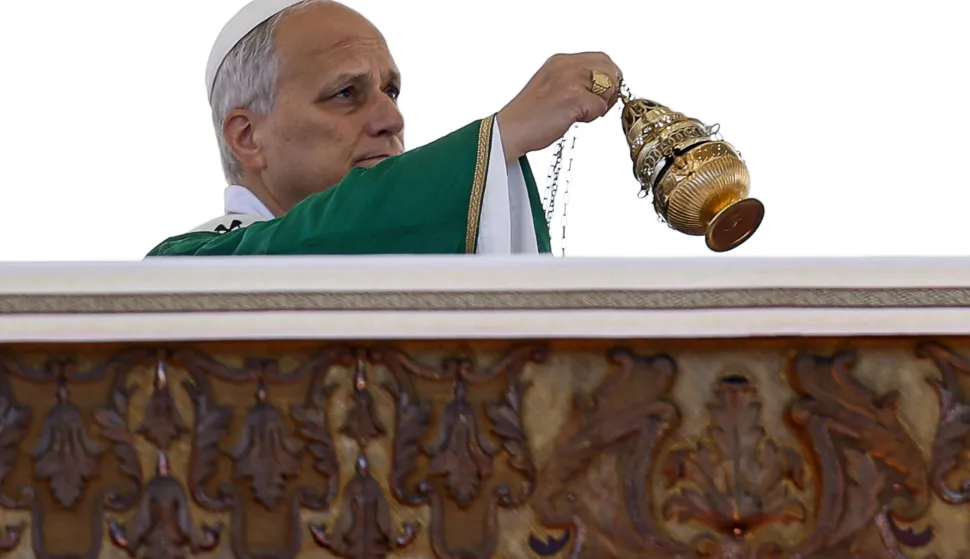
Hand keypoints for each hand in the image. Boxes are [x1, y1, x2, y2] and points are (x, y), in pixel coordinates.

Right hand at [496, 52, 622, 163]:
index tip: (601, 94)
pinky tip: (571, 120)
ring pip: (608, 88)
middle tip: (595, 107)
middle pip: (610, 70)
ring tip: (578, 114)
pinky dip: (590, 118)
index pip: (601, 59)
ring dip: (599, 105)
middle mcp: (565, 65)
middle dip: (609, 90)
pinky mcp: (573, 97)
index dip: (608, 78)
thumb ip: (574, 79)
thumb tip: (602, 85)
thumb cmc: (528, 116)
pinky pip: (600, 107)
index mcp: (560, 61)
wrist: (510, 131)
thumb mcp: (551, 86)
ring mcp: (569, 79)